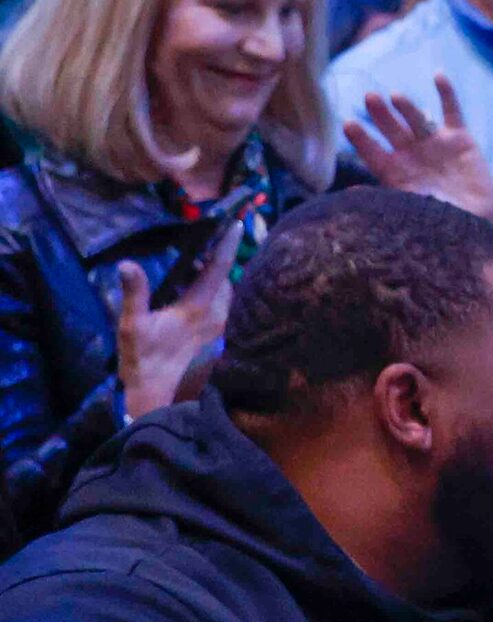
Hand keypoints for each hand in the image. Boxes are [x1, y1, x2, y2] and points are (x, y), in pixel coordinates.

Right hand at [116, 227, 238, 420]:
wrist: (158, 398)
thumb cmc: (143, 361)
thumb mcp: (132, 326)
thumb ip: (133, 293)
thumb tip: (126, 264)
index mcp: (200, 307)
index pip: (219, 268)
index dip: (227, 244)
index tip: (238, 223)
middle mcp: (217, 316)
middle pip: (226, 280)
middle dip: (216, 263)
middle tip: (198, 253)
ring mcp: (219, 330)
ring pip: (226, 296)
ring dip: (214, 282)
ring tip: (191, 274)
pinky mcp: (216, 342)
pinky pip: (222, 311)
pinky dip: (212, 299)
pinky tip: (190, 302)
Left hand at [344, 76, 492, 233]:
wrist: (480, 220)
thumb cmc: (443, 222)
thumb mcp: (410, 210)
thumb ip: (383, 199)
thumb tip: (348, 194)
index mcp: (395, 174)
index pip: (373, 153)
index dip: (362, 140)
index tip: (348, 124)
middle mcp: (411, 155)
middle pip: (391, 130)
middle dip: (380, 115)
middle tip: (368, 97)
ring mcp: (434, 144)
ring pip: (416, 119)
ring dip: (406, 106)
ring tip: (396, 96)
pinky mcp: (459, 138)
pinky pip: (452, 112)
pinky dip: (446, 94)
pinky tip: (438, 76)